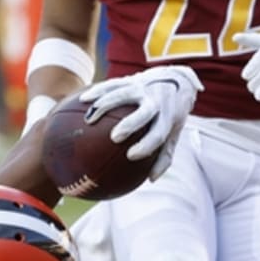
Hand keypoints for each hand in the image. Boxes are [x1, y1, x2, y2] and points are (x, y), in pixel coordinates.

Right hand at [79, 64, 201, 180]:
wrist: (175, 81)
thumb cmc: (170, 114)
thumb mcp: (173, 133)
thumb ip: (164, 156)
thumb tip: (151, 179)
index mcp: (167, 117)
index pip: (159, 132)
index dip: (147, 144)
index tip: (131, 155)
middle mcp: (155, 102)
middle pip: (144, 112)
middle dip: (130, 124)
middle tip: (115, 137)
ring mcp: (142, 89)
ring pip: (123, 95)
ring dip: (106, 105)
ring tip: (89, 119)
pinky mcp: (129, 80)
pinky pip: (112, 85)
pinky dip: (98, 92)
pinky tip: (84, 101)